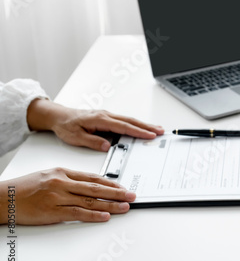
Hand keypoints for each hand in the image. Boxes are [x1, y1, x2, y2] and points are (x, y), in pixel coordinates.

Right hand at [0, 167, 135, 224]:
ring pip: (90, 201)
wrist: (2, 197)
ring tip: (125, 207)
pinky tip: (105, 216)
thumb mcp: (49, 175)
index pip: (93, 177)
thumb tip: (91, 184)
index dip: (111, 183)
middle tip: (131, 196)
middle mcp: (62, 183)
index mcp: (63, 172)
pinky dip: (93, 214)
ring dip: (110, 204)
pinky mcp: (53, 212)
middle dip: (117, 193)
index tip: (123, 187)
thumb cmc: (25, 187)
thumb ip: (70, 179)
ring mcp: (58, 197)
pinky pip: (78, 213)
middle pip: (96, 188)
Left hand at [27, 99, 163, 150]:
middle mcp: (106, 115)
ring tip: (157, 129)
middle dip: (147, 126)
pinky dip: (136, 124)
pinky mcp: (107, 118)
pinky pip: (124, 120)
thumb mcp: (76, 137)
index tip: (150, 135)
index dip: (138, 131)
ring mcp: (107, 115)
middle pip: (131, 121)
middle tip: (160, 131)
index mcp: (100, 119)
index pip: (124, 126)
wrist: (58, 116)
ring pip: (129, 120)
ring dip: (143, 124)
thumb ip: (92, 141)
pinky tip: (142, 127)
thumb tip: (107, 145)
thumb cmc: (66, 126)